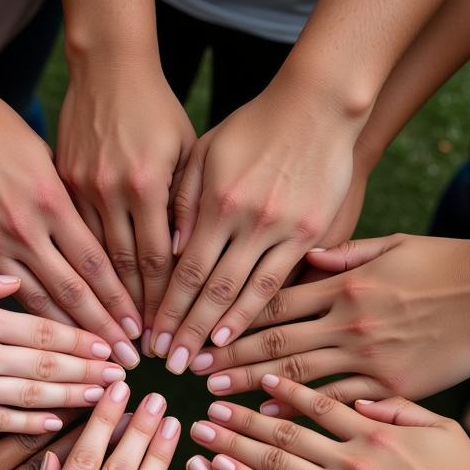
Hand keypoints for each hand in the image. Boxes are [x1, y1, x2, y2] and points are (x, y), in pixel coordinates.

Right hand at [0, 70, 142, 365]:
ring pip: (36, 302)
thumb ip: (72, 201)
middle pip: (72, 291)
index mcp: (54, 200)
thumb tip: (105, 237)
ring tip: (91, 366)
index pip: (97, 263)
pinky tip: (37, 346)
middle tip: (128, 363)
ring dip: (66, 338)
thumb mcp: (48, 154)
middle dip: (103, 330)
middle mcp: (23, 228)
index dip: (120, 301)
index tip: (138, 330)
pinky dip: (20, 322)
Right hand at [0, 261, 124, 434]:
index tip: (113, 347)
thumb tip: (15, 280)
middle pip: (50, 367)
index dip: (85, 340)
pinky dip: (29, 425)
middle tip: (125, 380)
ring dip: (73, 400)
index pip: (48, 331)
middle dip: (92, 372)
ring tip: (105, 403)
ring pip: (31, 398)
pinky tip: (56, 424)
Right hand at [57, 55, 194, 332]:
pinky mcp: (43, 187)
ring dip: (89, 308)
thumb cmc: (151, 106)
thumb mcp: (182, 147)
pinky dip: (58, 278)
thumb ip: (184, 201)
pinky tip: (66, 306)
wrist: (99, 65)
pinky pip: (51, 243)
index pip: (153, 259)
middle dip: (123, 318)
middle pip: (114, 271)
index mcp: (140, 183)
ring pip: (78, 262)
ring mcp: (66, 190)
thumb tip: (187, 256)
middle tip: (130, 357)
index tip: (161, 336)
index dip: (158, 302)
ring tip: (99, 343)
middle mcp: (100, 191)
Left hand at [149, 72, 360, 373]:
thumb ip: (183, 200)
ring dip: (223, 332)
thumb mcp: (205, 151)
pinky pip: (283, 280)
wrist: (317, 106)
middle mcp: (249, 219)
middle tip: (170, 364)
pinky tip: (242, 333)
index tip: (152, 338)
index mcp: (217, 200)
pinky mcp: (314, 233)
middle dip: (189, 331)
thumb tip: (168, 251)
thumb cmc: (252, 127)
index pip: (185, 269)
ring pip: (249, 293)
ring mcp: (285, 229)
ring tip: (204, 362)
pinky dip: (259, 310)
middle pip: (213, 290)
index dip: (168, 308)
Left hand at [189, 376, 469, 469]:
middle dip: (239, 422)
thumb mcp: (441, 428)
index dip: (278, 390)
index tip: (251, 380)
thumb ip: (397, 407)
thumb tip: (357, 398)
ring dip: (233, 456)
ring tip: (201, 444)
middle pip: (282, 436)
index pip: (315, 402)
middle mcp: (352, 460)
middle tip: (203, 411)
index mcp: (374, 430)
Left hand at [197, 233, 469, 406]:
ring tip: (214, 405)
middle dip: (227, 360)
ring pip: (297, 377)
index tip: (201, 333)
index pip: (273, 302)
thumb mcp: (394, 245)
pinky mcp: (396, 388)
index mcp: (344, 285)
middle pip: (273, 342)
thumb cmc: (449, 263)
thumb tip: (312, 257)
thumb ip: (348, 254)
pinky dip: (305, 413)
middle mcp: (348, 321)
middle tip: (189, 375)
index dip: (233, 319)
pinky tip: (273, 423)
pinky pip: (340, 404)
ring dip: (251, 391)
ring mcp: (370, 358)